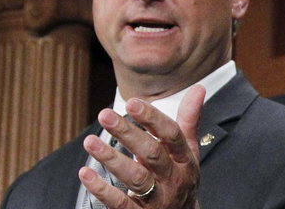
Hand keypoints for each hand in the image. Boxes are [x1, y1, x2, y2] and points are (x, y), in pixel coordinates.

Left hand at [78, 85, 205, 208]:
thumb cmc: (180, 178)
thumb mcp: (189, 151)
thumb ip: (189, 120)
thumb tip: (198, 87)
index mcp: (185, 160)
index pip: (172, 135)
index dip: (153, 118)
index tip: (132, 102)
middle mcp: (173, 180)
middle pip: (151, 154)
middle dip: (128, 133)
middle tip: (104, 115)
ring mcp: (157, 200)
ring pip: (136, 179)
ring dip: (111, 159)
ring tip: (90, 142)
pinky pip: (121, 204)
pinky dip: (102, 189)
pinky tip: (85, 173)